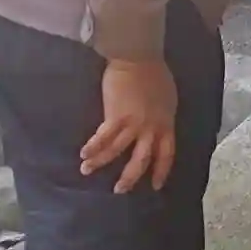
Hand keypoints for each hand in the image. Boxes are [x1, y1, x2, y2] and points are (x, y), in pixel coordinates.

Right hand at [80, 59, 177, 193]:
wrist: (139, 59)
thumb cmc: (155, 75)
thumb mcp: (167, 100)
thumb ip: (162, 116)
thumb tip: (157, 125)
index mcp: (166, 124)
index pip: (167, 153)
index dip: (161, 171)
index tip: (156, 186)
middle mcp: (151, 128)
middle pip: (142, 159)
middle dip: (130, 177)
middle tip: (120, 190)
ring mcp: (134, 124)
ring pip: (117, 151)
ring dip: (101, 162)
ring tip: (87, 171)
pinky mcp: (116, 116)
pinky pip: (102, 137)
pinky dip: (92, 147)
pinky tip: (83, 154)